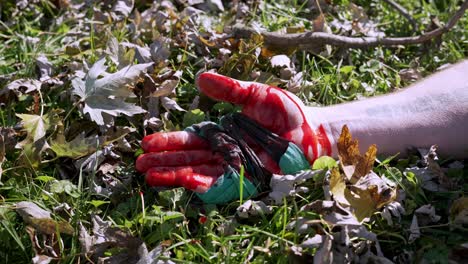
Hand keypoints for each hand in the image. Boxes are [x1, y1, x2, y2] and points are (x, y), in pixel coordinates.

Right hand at [136, 73, 331, 192]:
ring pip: (200, 173)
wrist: (312, 131)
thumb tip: (200, 78)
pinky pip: (222, 184)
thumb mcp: (255, 94)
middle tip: (140, 163)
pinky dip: (202, 183)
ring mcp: (235, 169)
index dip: (170, 141)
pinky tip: (184, 180)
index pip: (191, 139)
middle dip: (165, 161)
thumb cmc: (287, 113)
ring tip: (151, 176)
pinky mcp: (248, 181)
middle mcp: (225, 153)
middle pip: (189, 158)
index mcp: (223, 134)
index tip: (148, 142)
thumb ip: (229, 89)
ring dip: (175, 175)